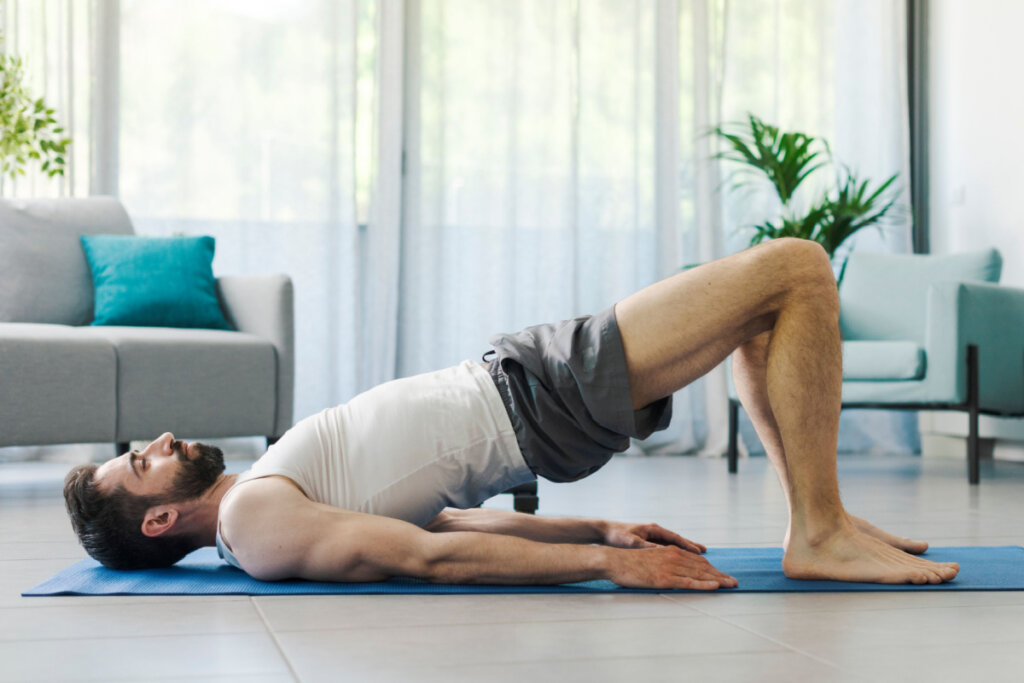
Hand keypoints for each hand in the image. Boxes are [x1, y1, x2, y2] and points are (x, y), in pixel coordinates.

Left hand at [602, 521, 705, 553]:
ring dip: (684, 550)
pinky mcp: (647, 542)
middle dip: (690, 546)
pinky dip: (673, 553)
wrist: (604, 532)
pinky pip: (664, 548)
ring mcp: (652, 537)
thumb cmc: (617, 536)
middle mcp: (655, 532)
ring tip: (697, 554)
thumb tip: (664, 552)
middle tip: (705, 551)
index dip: (687, 545)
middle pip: (676, 540)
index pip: (674, 538)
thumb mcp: (633, 542)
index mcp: (653, 529)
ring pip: (671, 545)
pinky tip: (679, 558)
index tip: (699, 551)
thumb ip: (648, 547)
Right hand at [604, 545, 736, 589]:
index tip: (723, 575)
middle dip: (720, 574)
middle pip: (702, 567)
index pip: (697, 561)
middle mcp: (673, 557)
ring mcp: (670, 568)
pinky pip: (689, 582)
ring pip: (699, 574)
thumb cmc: (628, 562)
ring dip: (718, 580)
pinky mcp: (665, 578)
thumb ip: (663, 562)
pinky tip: (715, 586)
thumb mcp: (650, 558)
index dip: (712, 569)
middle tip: (734, 582)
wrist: (614, 560)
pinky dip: (704, 585)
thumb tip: (672, 570)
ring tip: (731, 584)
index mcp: (670, 552)